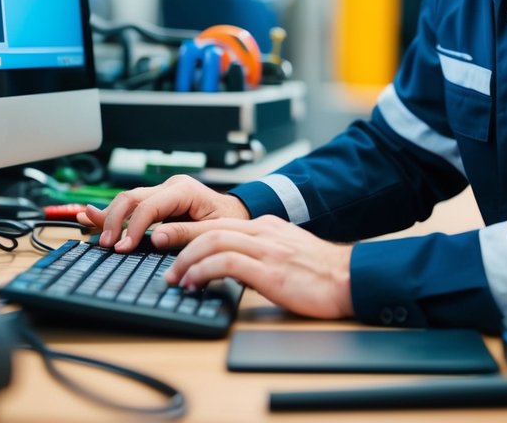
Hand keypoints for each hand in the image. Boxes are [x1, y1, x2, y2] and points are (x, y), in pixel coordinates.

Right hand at [75, 173, 249, 252]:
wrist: (238, 215)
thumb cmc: (230, 222)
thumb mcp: (213, 230)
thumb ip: (185, 233)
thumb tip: (155, 238)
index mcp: (184, 190)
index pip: (150, 206)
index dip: (133, 227)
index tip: (123, 248)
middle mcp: (170, 186)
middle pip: (132, 197)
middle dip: (115, 220)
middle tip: (107, 245)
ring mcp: (162, 192)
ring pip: (128, 199)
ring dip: (109, 216)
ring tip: (92, 230)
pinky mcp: (157, 201)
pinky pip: (132, 204)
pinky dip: (111, 211)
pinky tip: (91, 214)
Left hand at [162, 215, 354, 319]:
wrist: (352, 279)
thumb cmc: (321, 274)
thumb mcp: (286, 255)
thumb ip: (260, 254)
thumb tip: (234, 267)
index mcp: (266, 227)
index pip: (219, 222)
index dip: (189, 230)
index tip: (168, 239)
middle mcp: (263, 231)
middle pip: (209, 226)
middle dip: (178, 236)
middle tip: (154, 247)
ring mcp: (266, 248)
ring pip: (212, 241)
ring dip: (185, 258)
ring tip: (171, 276)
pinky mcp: (269, 269)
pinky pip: (225, 263)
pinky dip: (202, 271)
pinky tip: (193, 283)